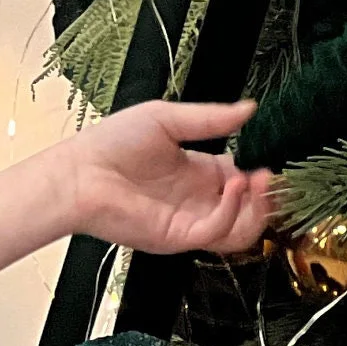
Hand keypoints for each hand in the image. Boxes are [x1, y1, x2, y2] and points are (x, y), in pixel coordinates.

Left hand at [58, 99, 275, 258]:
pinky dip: (233, 210)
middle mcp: (195, 201)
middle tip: (268, 175)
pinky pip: (217, 231)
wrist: (78, 172)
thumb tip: (249, 108)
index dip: (259, 174)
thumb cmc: (110, 145)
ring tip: (256, 179)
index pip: (241, 181)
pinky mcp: (176, 236)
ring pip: (240, 231)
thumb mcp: (167, 119)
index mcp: (196, 175)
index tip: (267, 159)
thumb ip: (210, 119)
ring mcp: (187, 222)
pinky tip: (234, 185)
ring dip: (258, 207)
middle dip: (267, 196)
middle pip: (248, 212)